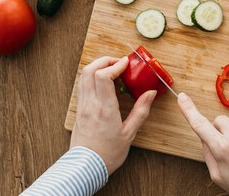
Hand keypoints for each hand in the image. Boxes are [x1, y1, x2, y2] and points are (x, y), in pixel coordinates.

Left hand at [71, 56, 156, 173]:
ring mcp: (82, 106)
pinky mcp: (79, 110)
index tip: (126, 63)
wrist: (86, 168)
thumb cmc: (107, 154)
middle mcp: (90, 104)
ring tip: (111, 70)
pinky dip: (92, 77)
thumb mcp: (129, 133)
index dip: (115, 64)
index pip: (103, 76)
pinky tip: (103, 84)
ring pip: (83, 76)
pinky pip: (82, 86)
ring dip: (97, 67)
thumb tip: (150, 94)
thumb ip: (140, 111)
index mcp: (105, 109)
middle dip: (104, 60)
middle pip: (89, 70)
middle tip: (118, 63)